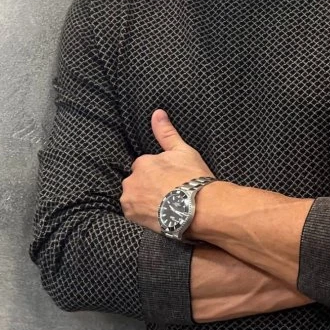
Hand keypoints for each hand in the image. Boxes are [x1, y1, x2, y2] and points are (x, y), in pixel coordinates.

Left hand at [121, 109, 215, 231]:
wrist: (199, 208)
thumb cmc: (193, 178)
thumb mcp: (182, 151)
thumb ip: (166, 133)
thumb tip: (157, 113)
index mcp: (142, 162)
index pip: (145, 166)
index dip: (159, 174)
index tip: (171, 180)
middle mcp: (131, 180)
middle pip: (138, 182)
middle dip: (149, 186)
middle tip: (169, 194)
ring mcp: (130, 199)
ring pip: (134, 197)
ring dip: (144, 200)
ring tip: (165, 206)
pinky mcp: (132, 216)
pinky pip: (134, 213)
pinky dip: (143, 213)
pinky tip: (159, 214)